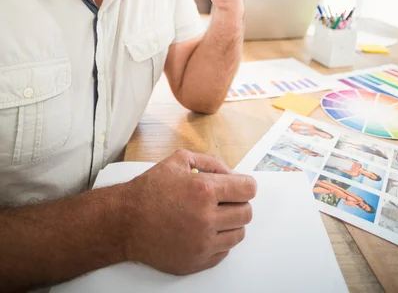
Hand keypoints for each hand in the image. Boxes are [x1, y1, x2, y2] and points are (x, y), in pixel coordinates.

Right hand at [120, 149, 256, 274]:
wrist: (125, 221)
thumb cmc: (150, 190)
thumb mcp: (179, 160)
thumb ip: (210, 162)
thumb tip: (232, 173)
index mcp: (204, 190)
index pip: (247, 189)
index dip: (246, 185)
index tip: (242, 186)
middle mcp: (206, 217)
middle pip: (246, 213)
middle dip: (239, 203)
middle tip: (226, 200)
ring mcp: (202, 242)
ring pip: (238, 234)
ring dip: (232, 223)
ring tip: (215, 215)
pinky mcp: (197, 261)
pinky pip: (224, 251)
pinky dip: (220, 240)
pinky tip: (205, 230)